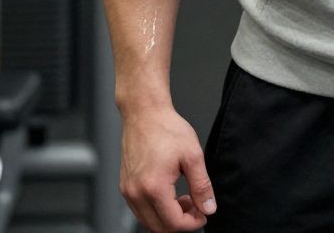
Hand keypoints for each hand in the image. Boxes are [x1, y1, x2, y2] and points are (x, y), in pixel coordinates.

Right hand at [119, 105, 217, 231]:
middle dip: (181, 222)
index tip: (204, 213)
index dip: (193, 223)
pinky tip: (170, 193)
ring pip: (149, 221)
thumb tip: (208, 208)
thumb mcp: (193, 155)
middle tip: (196, 206)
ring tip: (185, 198)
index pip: (174, 224)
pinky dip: (157, 209)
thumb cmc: (166, 128)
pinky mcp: (125, 186)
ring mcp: (128, 191)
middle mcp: (136, 193)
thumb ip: (202, 186)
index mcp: (154, 187)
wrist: (144, 112)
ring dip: (168, 217)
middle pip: (159, 228)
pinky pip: (141, 210)